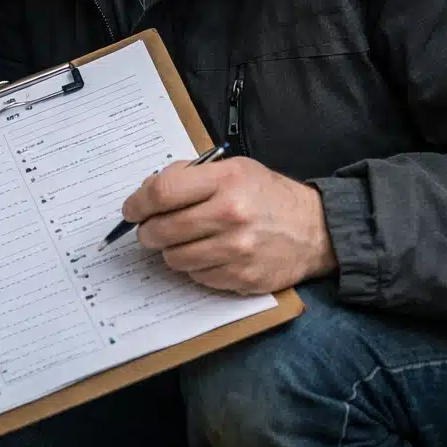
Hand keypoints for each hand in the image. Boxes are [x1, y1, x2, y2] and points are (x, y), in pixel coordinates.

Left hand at [124, 157, 337, 294]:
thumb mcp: (235, 169)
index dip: (137, 203)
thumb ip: (191, 175)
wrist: (314, 230)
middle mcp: (230, 214)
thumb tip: (147, 192)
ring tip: (187, 240)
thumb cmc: (268, 196)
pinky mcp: (240, 278)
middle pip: (160, 230)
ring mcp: (235, 250)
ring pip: (173, 258)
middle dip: (148, 231)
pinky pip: (195, 277)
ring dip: (171, 251)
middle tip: (152, 229)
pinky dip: (196, 267)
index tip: (131, 210)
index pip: (162, 192)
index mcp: (226, 180)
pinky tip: (211, 254)